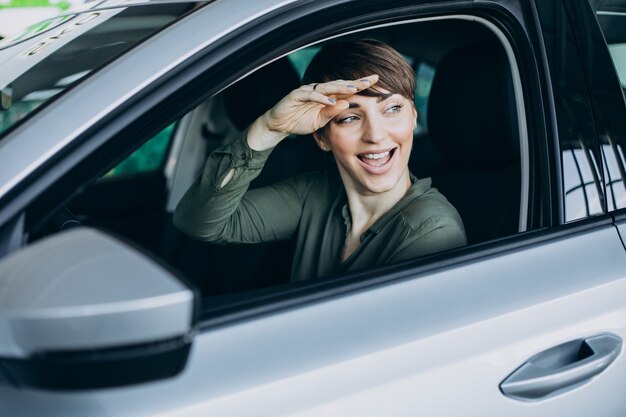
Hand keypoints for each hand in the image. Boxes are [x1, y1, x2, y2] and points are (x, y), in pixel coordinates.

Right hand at [248, 75, 378, 150]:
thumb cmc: (300, 121)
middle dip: (355, 82)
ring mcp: (308, 91)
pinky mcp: (296, 95)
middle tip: (371, 81)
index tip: (376, 82)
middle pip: (340, 84)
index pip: (346, 89)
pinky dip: (321, 98)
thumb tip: (347, 106)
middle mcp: (319, 90)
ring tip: (354, 89)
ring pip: (327, 87)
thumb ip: (332, 114)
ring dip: (341, 88)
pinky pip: (310, 95)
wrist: (279, 124)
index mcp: (327, 96)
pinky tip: (331, 101)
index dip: (360, 85)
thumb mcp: (320, 121)